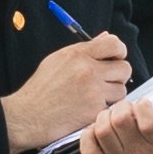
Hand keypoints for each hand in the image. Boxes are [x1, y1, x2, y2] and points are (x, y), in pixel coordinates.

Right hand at [0, 34, 132, 153]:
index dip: (119, 52)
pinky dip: (102, 110)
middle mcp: (87, 69)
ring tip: (94, 98)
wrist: (27, 116)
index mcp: (78, 54)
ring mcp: (92, 90)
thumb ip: (84, 50)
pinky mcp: (94, 110)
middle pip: (125, 68)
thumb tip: (105, 38)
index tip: (115, 59)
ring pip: (121, 89)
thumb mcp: (57, 60)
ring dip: (112, 95)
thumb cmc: (40, 90)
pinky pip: (111, 107)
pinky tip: (88, 110)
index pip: (114, 43)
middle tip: (106, 82)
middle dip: (118, 76)